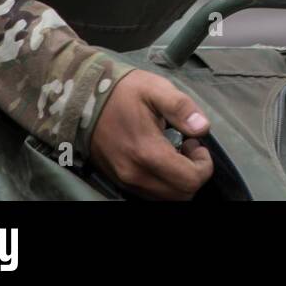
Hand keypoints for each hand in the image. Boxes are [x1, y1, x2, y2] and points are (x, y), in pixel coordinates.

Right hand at [89, 69, 213, 199]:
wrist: (82, 99)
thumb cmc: (123, 91)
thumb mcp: (156, 89)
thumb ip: (181, 108)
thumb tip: (202, 128)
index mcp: (147, 152)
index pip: (190, 180)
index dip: (203, 164)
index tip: (194, 141)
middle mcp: (135, 174)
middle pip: (181, 194)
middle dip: (193, 173)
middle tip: (186, 145)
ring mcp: (125, 180)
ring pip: (166, 197)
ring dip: (179, 178)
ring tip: (173, 149)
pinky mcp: (118, 180)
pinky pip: (150, 193)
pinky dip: (164, 181)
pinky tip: (160, 156)